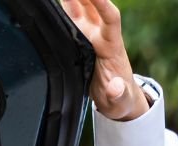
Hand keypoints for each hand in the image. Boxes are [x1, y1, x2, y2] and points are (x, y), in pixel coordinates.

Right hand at [60, 0, 148, 120]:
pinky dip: (66, 5)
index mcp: (112, 48)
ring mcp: (91, 35)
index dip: (103, 4)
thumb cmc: (120, 99)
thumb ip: (118, 95)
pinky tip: (57, 1)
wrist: (119, 99)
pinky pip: (73, 17)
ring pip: (82, 8)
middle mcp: (102, 36)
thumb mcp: (120, 102)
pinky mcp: (82, 39)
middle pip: (94, 7)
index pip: (110, 19)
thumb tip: (115, 87)